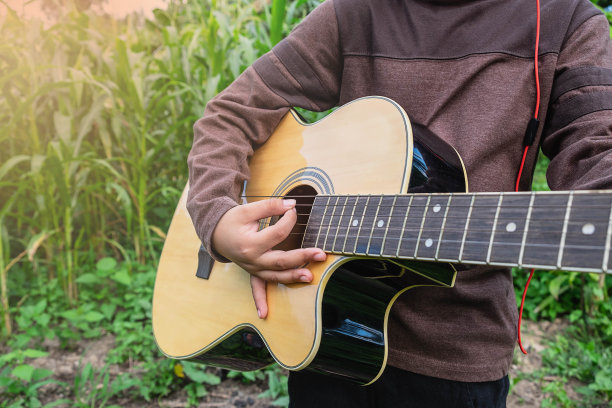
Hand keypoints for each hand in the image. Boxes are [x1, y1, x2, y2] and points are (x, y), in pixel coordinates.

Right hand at [212, 198, 326, 318]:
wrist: (215, 233)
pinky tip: (264, 314)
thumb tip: (291, 204)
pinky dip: (260, 301)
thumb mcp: (248, 210)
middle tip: (320, 253)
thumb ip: (270, 206)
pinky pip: (257, 288)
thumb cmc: (232, 221)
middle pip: (281, 260)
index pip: (278, 233)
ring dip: (293, 277)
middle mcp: (251, 260)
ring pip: (275, 276)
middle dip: (302, 257)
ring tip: (310, 276)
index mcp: (250, 244)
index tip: (293, 210)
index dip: (289, 220)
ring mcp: (252, 269)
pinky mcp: (253, 272)